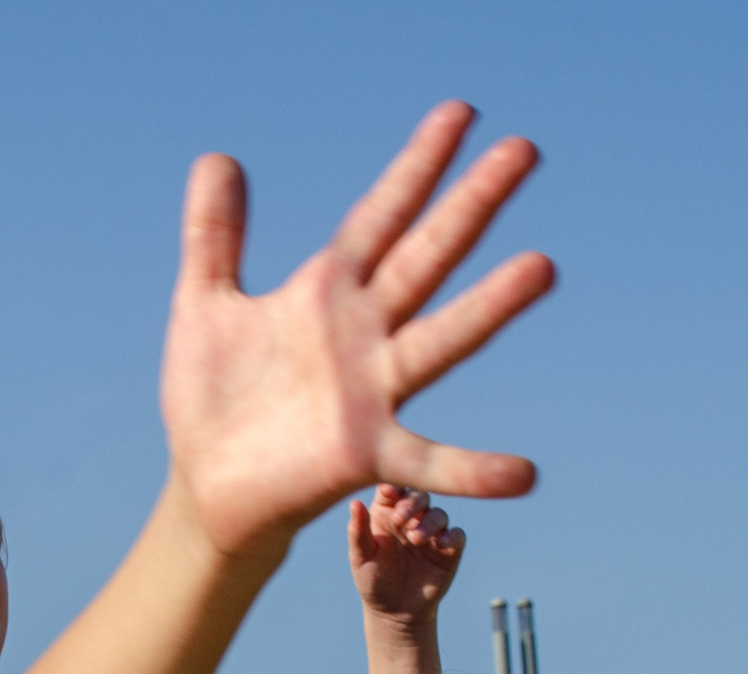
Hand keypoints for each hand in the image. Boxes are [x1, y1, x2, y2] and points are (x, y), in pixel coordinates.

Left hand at [160, 101, 551, 562]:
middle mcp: (363, 334)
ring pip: (439, 339)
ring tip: (542, 267)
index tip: (462, 113)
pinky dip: (474, 469)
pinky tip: (524, 474)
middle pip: (426, 257)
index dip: (418, 165)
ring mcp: (372, 392)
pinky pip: (428, 460)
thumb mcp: (205, 304)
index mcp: (328, 293)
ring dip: (490, 307)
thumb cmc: (213, 400)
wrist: (205, 486)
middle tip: (524, 151)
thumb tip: (218, 157)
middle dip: (470, 205)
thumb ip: (214, 234)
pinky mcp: (365, 452)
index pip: (382, 215)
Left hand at [350, 485, 464, 626]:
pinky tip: (440, 543)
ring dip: (429, 522)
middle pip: (419, 496)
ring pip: (439, 514)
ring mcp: (432, 533)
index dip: (393, 487)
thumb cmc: (373, 580)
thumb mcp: (361, 558)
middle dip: (412, 504)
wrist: (394, 611)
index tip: (388, 493)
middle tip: (400, 519)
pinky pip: (457, 535)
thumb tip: (354, 503)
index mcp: (388, 515)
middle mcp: (412, 519)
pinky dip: (451, 536)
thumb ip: (358, 532)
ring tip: (415, 539)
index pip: (394, 491)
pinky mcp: (449, 550)